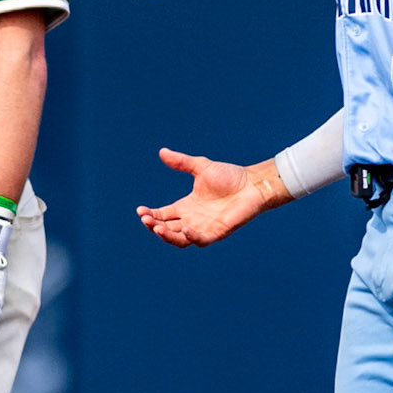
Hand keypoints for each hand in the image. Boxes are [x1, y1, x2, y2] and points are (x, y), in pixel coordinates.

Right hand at [136, 148, 279, 247]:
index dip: (150, 215)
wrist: (252, 184)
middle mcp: (192, 219)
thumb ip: (181, 162)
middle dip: (154, 225)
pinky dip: (191, 238)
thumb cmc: (230, 176)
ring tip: (156, 227)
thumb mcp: (201, 167)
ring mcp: (204, 228)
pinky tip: (185, 229)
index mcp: (186, 206)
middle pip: (167, 229)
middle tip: (145, 219)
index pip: (163, 215)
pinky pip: (200, 240)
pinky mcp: (217, 232)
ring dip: (167, 235)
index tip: (140, 210)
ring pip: (179, 239)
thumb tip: (162, 152)